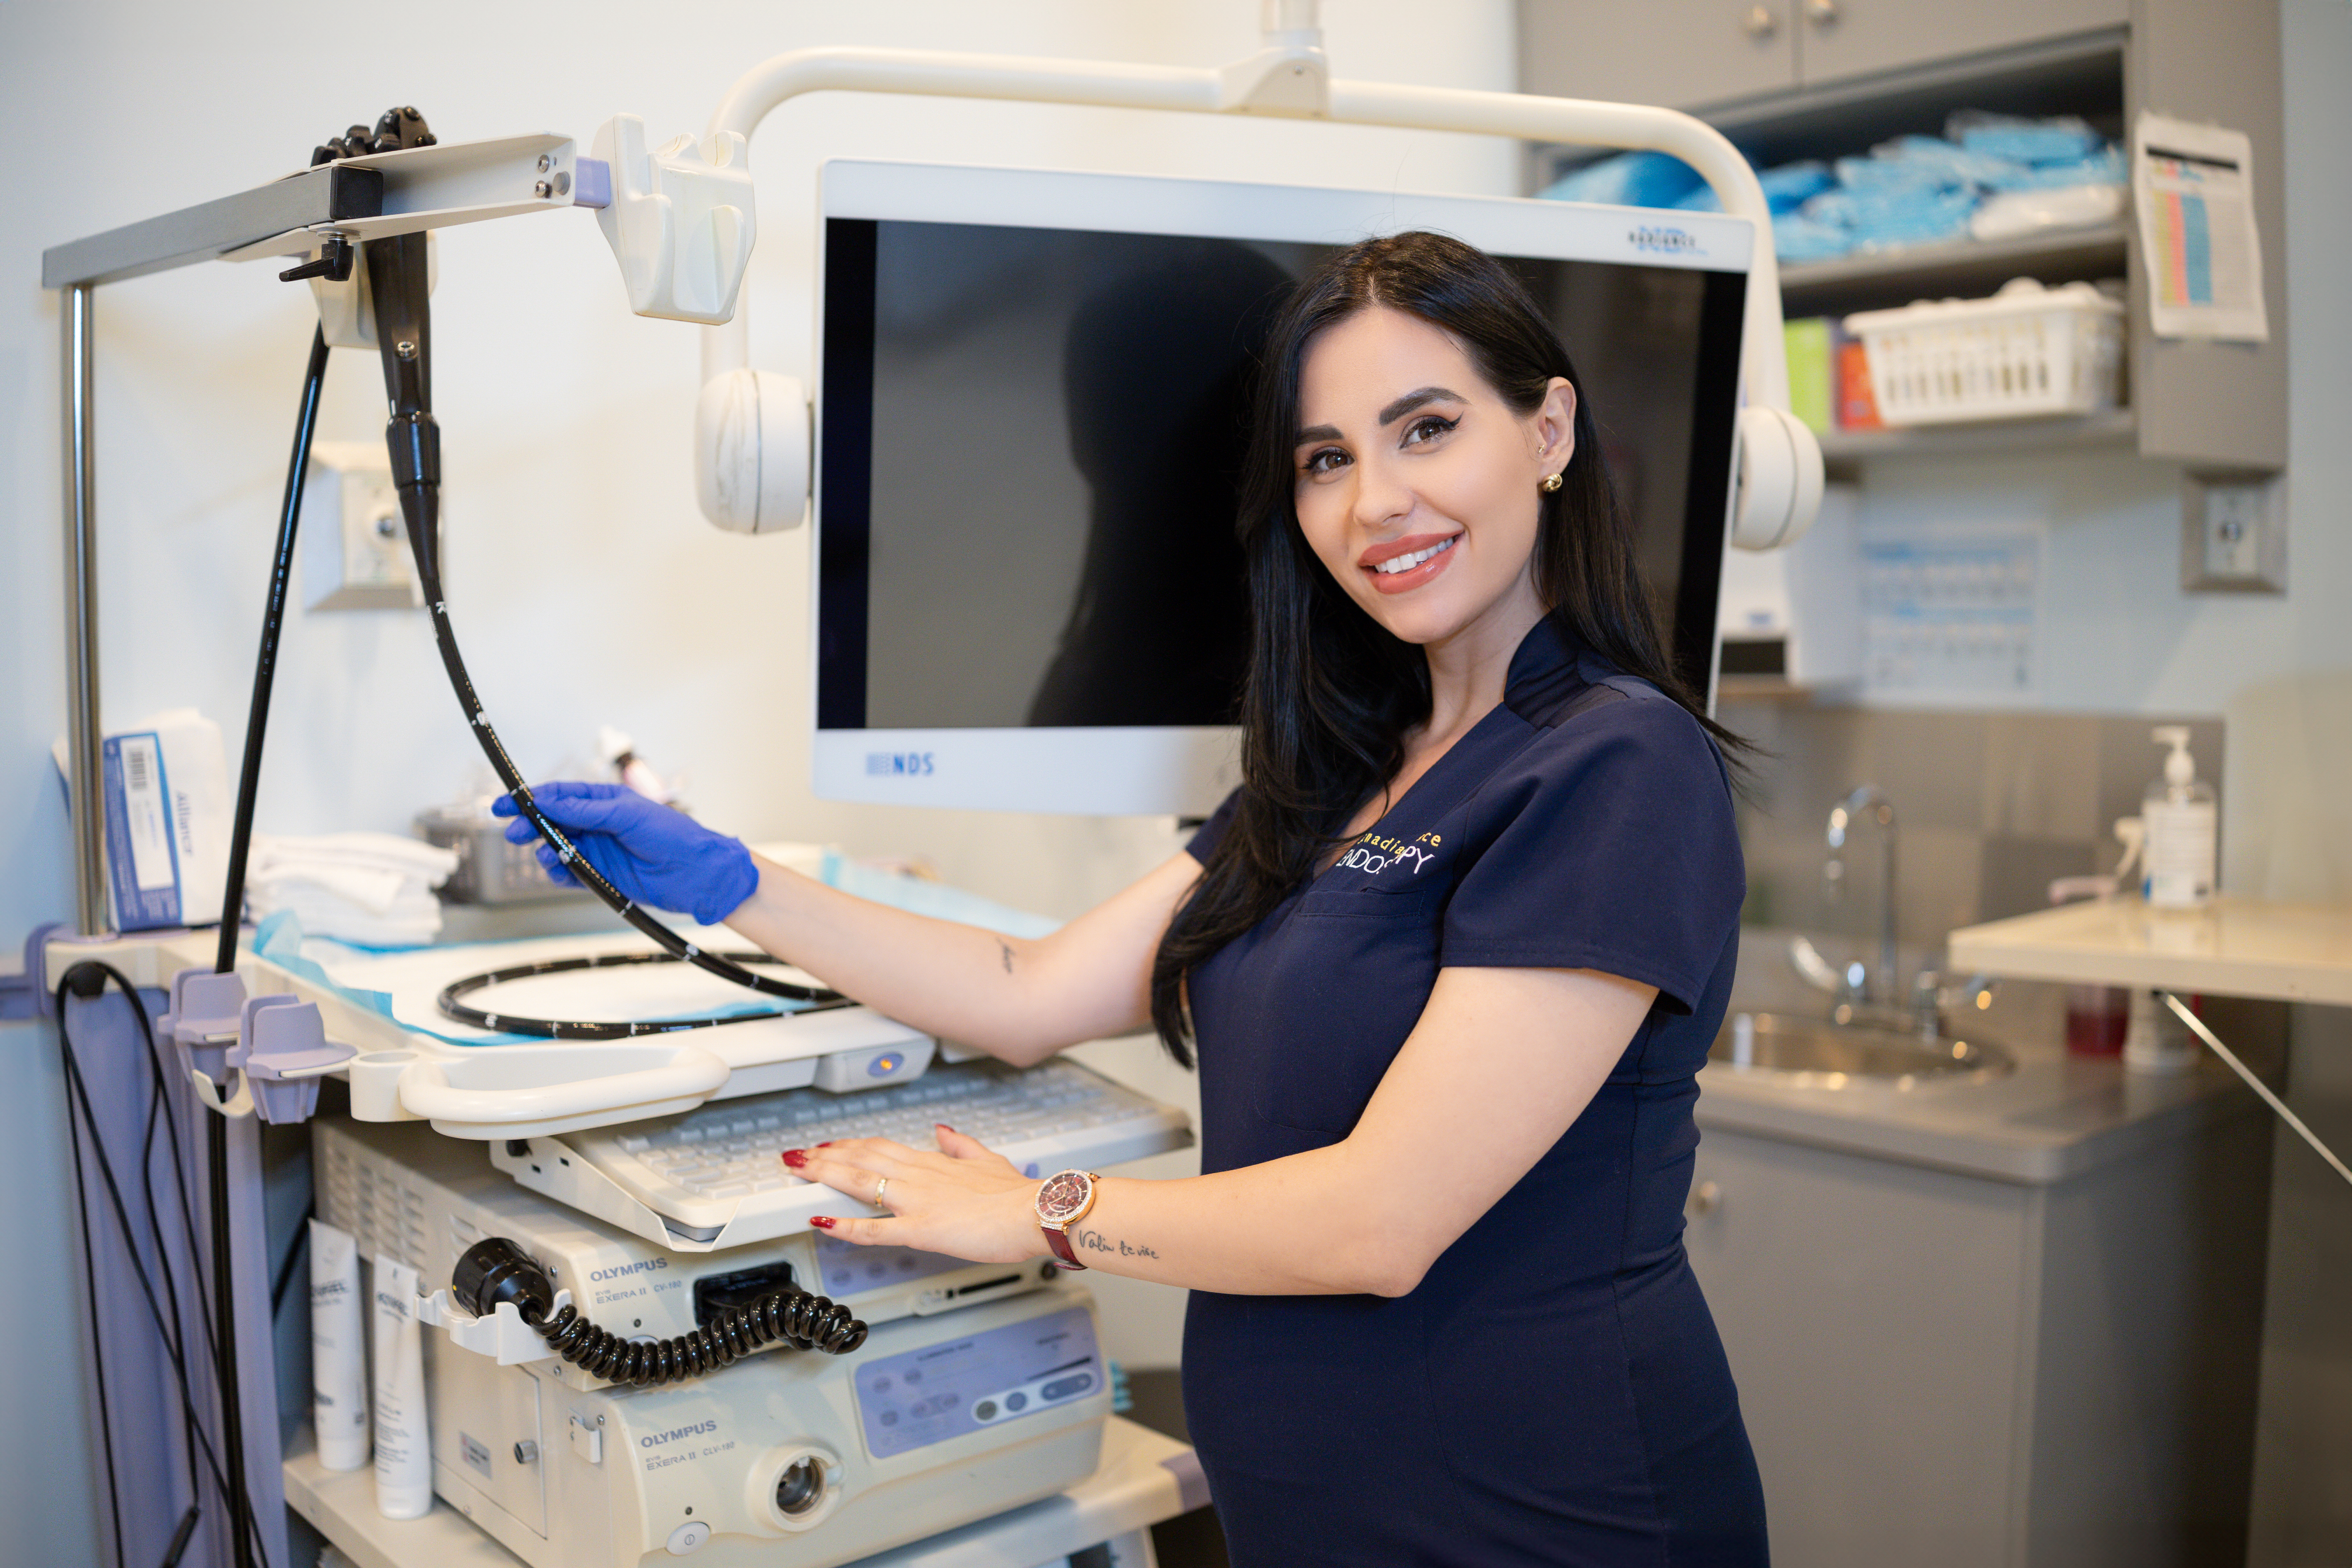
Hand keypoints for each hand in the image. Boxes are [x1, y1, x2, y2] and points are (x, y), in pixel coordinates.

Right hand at [492, 781, 757, 925]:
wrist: (696, 873)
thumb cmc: (671, 835)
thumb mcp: (626, 814)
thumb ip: (584, 809)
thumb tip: (546, 801)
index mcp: (604, 800)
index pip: (560, 795)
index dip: (531, 799)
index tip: (506, 804)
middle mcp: (597, 824)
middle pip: (552, 822)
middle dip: (531, 826)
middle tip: (516, 833)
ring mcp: (597, 850)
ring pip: (557, 848)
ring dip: (545, 851)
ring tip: (545, 854)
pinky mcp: (600, 876)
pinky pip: (570, 873)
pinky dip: (559, 873)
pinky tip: (558, 871)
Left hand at [789, 1126, 1046, 1263]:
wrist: (1035, 1212)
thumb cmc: (1017, 1195)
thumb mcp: (988, 1159)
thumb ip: (961, 1145)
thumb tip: (942, 1130)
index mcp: (934, 1162)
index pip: (882, 1147)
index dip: (851, 1145)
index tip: (829, 1144)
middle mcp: (919, 1176)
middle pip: (862, 1158)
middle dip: (825, 1156)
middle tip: (796, 1155)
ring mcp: (917, 1201)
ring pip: (861, 1182)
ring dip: (825, 1175)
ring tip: (796, 1172)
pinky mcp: (922, 1229)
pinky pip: (875, 1228)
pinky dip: (845, 1225)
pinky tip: (822, 1222)